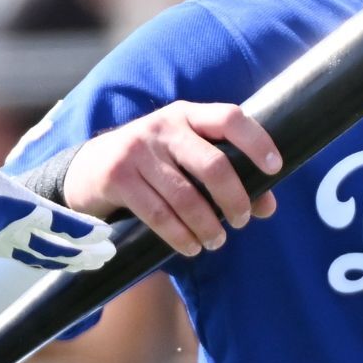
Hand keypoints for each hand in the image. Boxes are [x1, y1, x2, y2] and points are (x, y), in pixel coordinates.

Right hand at [63, 101, 280, 256]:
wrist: (87, 168)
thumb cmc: (151, 164)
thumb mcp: (184, 156)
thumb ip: (225, 174)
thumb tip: (268, 204)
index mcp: (187, 115)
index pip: (229, 117)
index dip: (257, 141)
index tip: (275, 167)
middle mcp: (164, 127)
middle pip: (213, 164)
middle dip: (235, 198)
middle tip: (242, 220)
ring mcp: (139, 151)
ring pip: (186, 196)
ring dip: (209, 225)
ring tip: (217, 241)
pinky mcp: (118, 178)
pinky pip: (159, 215)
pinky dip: (181, 237)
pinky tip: (191, 247)